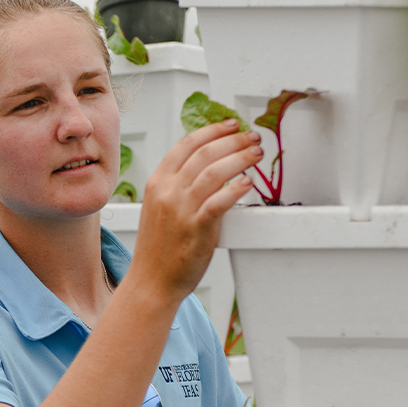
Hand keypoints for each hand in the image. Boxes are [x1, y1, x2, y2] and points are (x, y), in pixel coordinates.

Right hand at [131, 119, 261, 300]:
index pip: (187, 144)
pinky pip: (220, 201)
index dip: (212, 131)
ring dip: (240, 157)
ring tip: (256, 154)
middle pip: (205, 152)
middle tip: (252, 137)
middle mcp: (168, 191)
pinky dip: (236, 188)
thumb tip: (206, 166)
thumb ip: (178, 185)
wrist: (152, 281)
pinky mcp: (196, 228)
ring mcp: (181, 209)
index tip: (230, 125)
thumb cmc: (158, 248)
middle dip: (233, 140)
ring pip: (215, 171)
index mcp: (158, 182)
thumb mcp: (159, 207)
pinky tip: (248, 182)